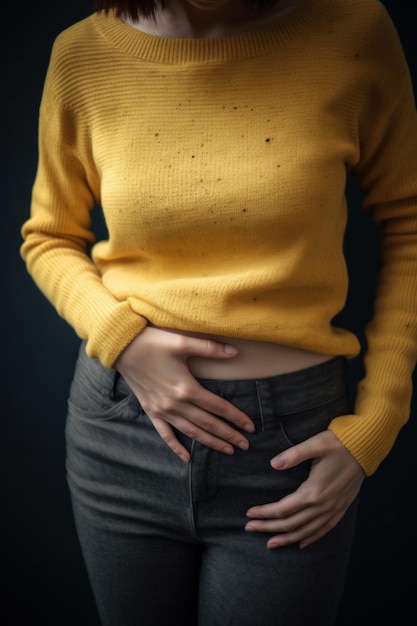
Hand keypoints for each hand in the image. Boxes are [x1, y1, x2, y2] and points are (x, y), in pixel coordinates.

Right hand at [115, 326, 253, 461]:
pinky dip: (176, 447)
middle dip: (228, 435)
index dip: (236, 417)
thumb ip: (210, 348)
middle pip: (208, 423)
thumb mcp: (182, 342)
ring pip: (191, 432)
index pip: (218, 406)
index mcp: (187, 387)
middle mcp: (175, 404)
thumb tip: (235, 352)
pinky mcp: (150, 411)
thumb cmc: (152, 342)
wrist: (121, 347)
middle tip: (245, 445)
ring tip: (227, 450)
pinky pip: (165, 434)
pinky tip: (187, 458)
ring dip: (210, 442)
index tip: (250, 427)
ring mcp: (162, 410)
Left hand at [245, 430, 364, 548]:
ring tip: (270, 543)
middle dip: (268, 528)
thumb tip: (273, 464)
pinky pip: (324, 529)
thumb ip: (293, 455)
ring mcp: (333, 509)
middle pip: (290, 524)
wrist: (366, 448)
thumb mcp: (315, 444)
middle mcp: (322, 505)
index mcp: (313, 491)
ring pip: (306, 531)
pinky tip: (301, 543)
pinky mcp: (341, 508)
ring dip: (286, 538)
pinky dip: (310, 538)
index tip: (249, 514)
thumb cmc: (339, 443)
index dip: (264, 513)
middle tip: (249, 528)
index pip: (282, 509)